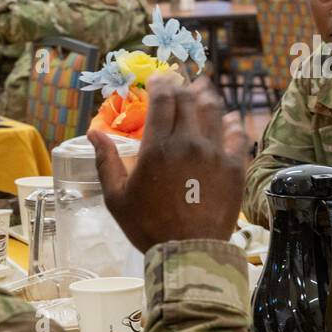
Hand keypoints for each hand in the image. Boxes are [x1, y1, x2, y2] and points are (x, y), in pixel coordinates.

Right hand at [91, 75, 246, 251]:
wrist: (188, 252)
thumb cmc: (147, 226)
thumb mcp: (116, 197)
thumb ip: (106, 161)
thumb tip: (93, 133)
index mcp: (158, 148)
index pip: (163, 100)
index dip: (161, 83)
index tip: (159, 79)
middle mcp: (189, 143)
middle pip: (189, 100)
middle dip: (182, 86)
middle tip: (179, 82)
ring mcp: (215, 153)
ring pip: (215, 111)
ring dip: (207, 96)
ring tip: (203, 90)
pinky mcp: (235, 167)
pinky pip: (237, 135)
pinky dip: (232, 123)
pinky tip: (229, 121)